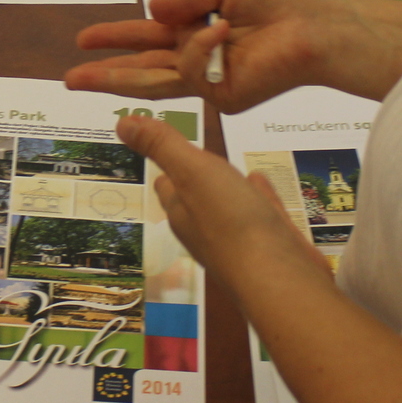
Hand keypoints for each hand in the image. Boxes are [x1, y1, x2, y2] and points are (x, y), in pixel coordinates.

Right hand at [65, 0, 401, 109]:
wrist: (320, 27)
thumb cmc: (286, 0)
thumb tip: (151, 9)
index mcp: (202, 30)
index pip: (151, 37)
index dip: (118, 37)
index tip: (85, 40)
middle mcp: (203, 59)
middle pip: (144, 70)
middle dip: (105, 73)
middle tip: (69, 76)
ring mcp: (213, 82)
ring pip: (156, 81)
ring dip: (128, 70)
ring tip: (115, 62)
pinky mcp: (225, 98)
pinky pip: (193, 72)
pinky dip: (203, 48)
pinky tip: (224, 33)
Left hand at [115, 114, 324, 288]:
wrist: (280, 279)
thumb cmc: (232, 223)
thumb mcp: (192, 172)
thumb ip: (163, 145)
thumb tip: (121, 122)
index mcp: (182, 213)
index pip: (167, 184)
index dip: (168, 163)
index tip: (167, 144)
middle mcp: (206, 230)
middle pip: (196, 198)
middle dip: (197, 177)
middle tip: (198, 156)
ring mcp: (241, 242)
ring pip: (230, 206)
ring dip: (229, 187)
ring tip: (231, 169)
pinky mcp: (272, 247)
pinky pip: (261, 214)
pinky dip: (258, 196)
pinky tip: (261, 185)